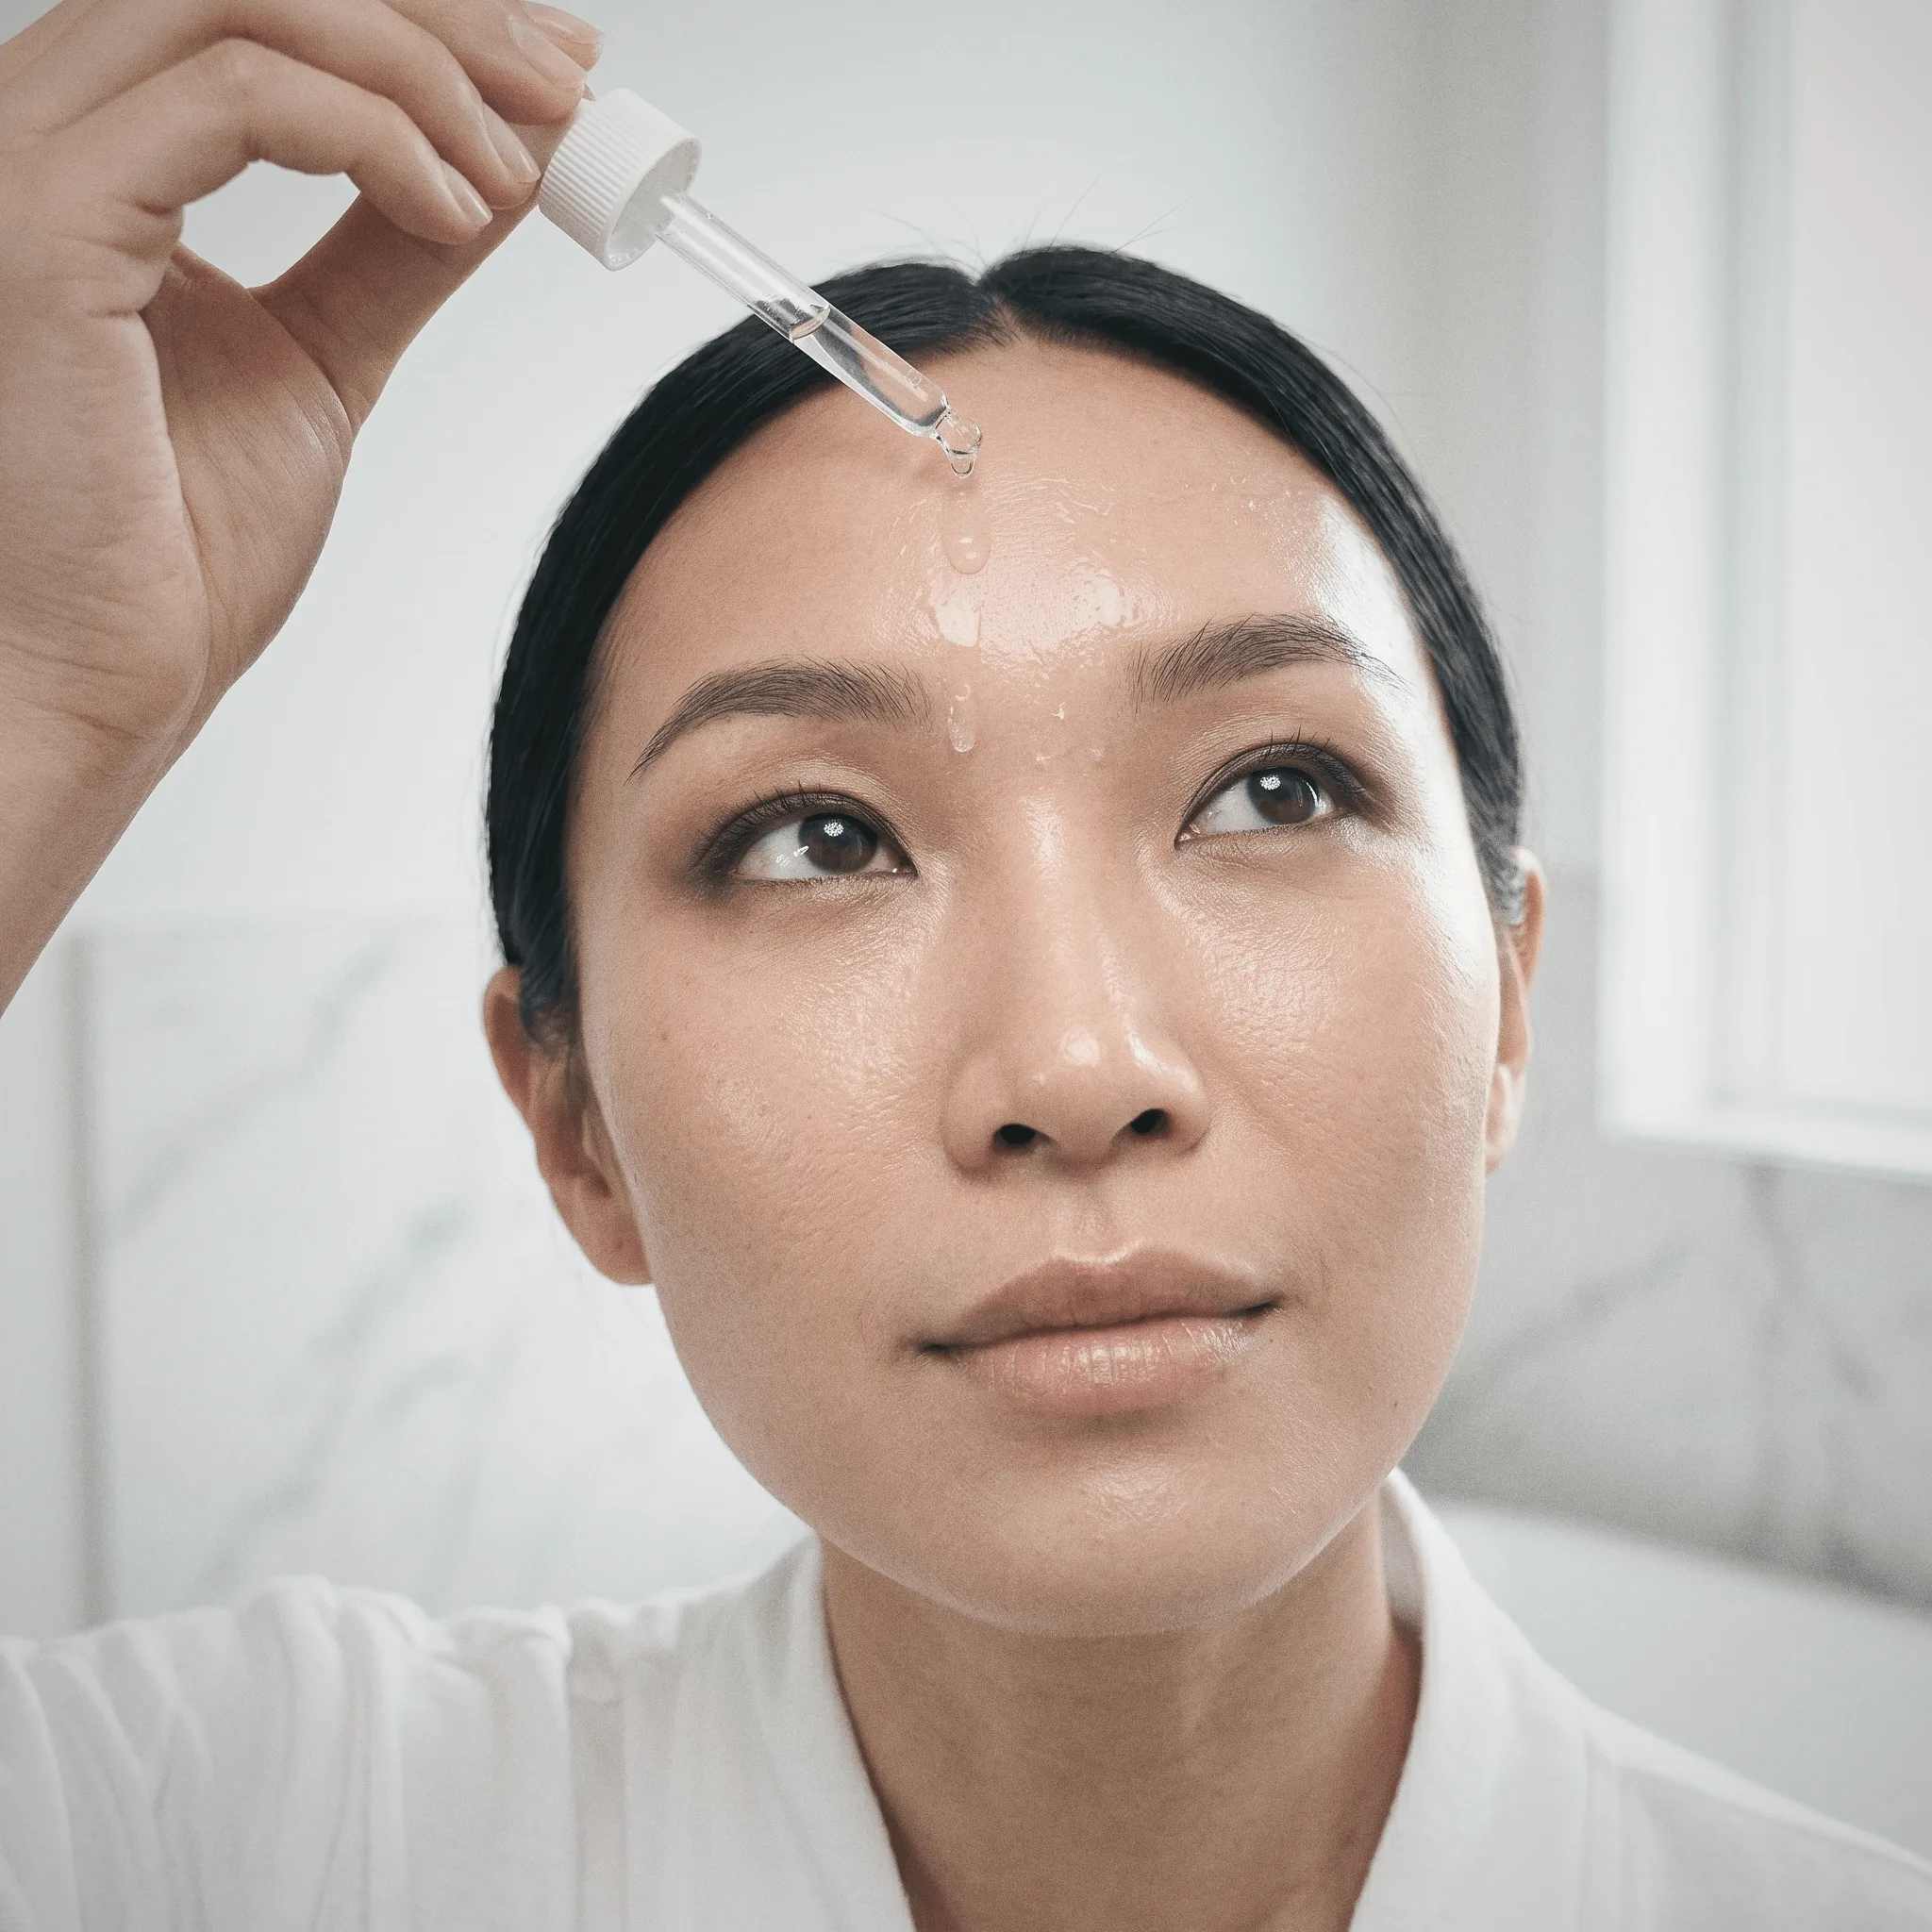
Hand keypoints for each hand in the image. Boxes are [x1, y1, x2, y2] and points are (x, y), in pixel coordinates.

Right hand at [0, 0, 599, 1005]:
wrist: (102, 678)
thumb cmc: (172, 551)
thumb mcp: (322, 362)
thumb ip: (392, 250)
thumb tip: (503, 169)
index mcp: (99, 155)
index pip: (261, 11)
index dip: (425, 15)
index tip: (559, 67)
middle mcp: (42, 127)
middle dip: (444, 17)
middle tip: (573, 88)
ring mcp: (25, 163)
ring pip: (242, 3)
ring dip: (425, 69)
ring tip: (524, 170)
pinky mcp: (38, 223)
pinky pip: (230, 97)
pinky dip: (373, 133)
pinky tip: (455, 210)